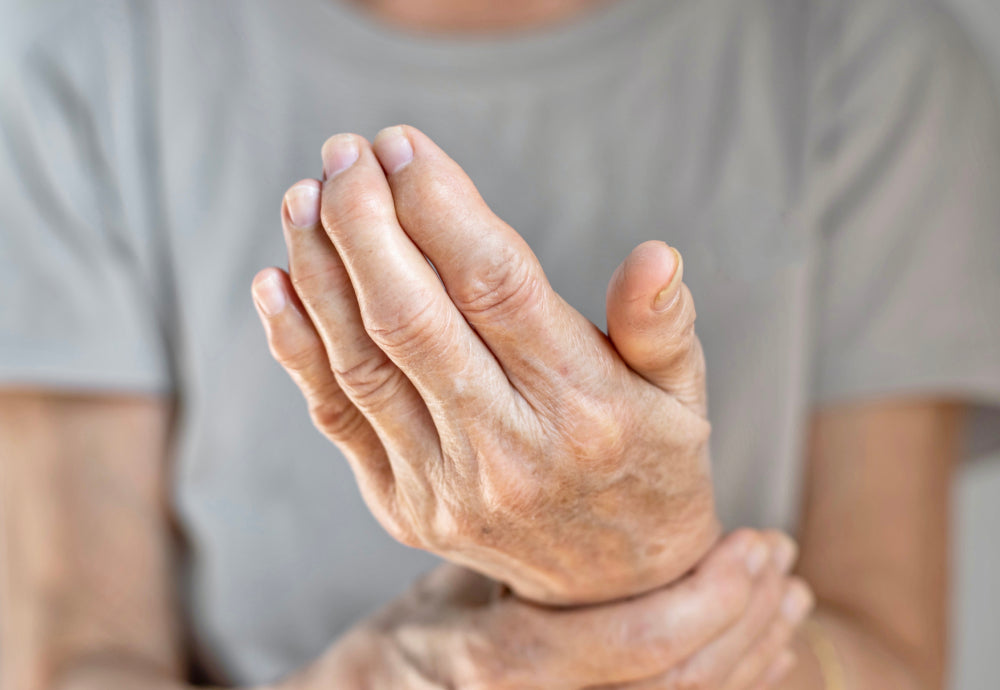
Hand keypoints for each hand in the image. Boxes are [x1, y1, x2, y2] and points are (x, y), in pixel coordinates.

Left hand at [254, 125, 715, 603]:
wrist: (607, 591)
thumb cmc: (648, 469)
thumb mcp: (681, 400)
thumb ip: (663, 326)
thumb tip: (653, 255)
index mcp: (583, 407)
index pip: (497, 285)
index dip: (440, 206)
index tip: (401, 145)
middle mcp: (508, 449)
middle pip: (412, 316)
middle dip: (364, 223)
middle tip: (342, 153)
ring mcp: (446, 485)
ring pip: (362, 360)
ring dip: (321, 271)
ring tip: (302, 197)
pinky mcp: (403, 506)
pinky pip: (337, 415)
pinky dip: (298, 346)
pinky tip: (275, 282)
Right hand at [279, 531, 812, 689]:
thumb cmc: (428, 618)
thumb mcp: (459, 568)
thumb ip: (529, 528)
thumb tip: (596, 437)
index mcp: (503, 662)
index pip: (640, 646)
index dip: (716, 599)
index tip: (758, 544)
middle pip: (682, 686)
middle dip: (749, 622)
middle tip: (783, 562)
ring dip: (753, 652)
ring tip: (787, 597)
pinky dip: (733, 680)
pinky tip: (761, 647)